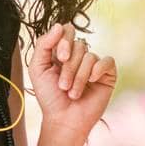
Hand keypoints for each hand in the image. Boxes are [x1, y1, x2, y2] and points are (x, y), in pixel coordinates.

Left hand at [29, 22, 116, 140]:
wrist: (63, 119)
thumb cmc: (50, 97)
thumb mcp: (37, 68)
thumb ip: (43, 44)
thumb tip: (60, 26)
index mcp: (62, 51)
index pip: (66, 31)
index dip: (64, 41)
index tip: (59, 58)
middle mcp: (79, 56)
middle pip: (78, 45)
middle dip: (68, 66)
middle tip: (62, 85)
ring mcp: (94, 65)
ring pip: (90, 56)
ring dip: (79, 77)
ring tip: (72, 93)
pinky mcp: (107, 74)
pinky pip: (107, 61)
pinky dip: (97, 71)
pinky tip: (92, 82)